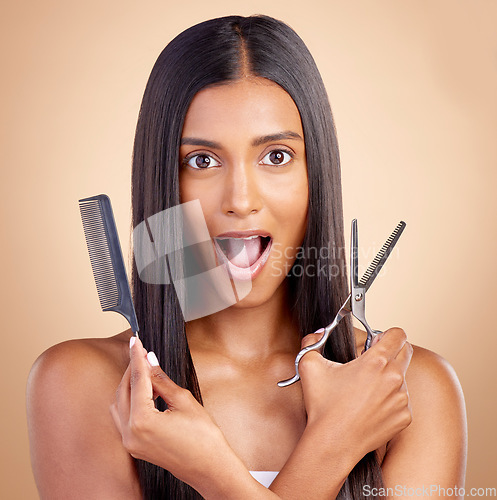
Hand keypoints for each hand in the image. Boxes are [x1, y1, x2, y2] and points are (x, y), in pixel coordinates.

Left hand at [109, 336, 234, 492]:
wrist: (210, 468)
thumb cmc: (203, 437)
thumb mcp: (184, 401)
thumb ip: (162, 380)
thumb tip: (151, 361)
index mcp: (142, 421)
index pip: (137, 379)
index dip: (137, 357)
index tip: (135, 340)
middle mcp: (130, 433)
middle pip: (123, 390)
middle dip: (132, 369)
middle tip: (142, 352)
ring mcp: (130, 442)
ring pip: (119, 403)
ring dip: (129, 384)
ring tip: (145, 370)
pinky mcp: (134, 446)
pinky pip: (123, 417)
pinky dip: (130, 400)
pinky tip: (145, 391)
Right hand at [297, 327, 412, 459]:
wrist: (333, 442)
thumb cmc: (323, 405)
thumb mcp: (310, 365)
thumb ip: (312, 341)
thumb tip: (318, 333)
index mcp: (376, 361)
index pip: (398, 334)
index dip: (387, 334)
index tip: (377, 341)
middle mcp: (394, 378)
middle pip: (406, 352)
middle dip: (391, 351)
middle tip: (371, 360)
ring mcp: (402, 399)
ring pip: (402, 377)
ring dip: (388, 377)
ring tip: (365, 389)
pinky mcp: (404, 417)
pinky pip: (401, 400)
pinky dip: (389, 399)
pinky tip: (370, 406)